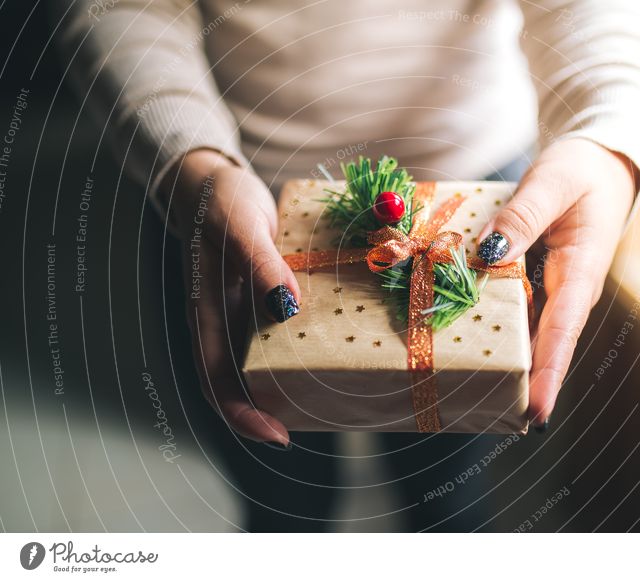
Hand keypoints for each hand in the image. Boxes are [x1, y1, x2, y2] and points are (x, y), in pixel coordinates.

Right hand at [165, 149, 301, 446]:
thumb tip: (285, 307)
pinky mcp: (265, 297)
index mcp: (206, 315)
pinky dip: (304, 346)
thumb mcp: (238, 227)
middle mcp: (225, 322)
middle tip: (318, 423)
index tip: (277, 436)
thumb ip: (258, 264)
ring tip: (330, 396)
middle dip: (272, 411)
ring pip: (264, 361)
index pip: (216, 381)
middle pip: (242, 383)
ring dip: (290, 384)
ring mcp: (245, 313)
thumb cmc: (219, 201)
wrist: (216, 180)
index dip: (242, 415)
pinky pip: (283, 331)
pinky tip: (332, 346)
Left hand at [477, 138, 637, 429]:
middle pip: (542, 345)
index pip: (563, 332)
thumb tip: (489, 251)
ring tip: (476, 394)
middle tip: (494, 418)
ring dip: (505, 360)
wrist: (598, 166)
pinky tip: (466, 338)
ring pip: (526, 332)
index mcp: (582, 271)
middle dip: (521, 383)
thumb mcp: (553, 183)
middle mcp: (567, 290)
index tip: (534, 412)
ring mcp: (551, 289)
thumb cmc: (582, 172)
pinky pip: (514, 309)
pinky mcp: (536, 281)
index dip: (547, 373)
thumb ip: (522, 216)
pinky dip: (492, 323)